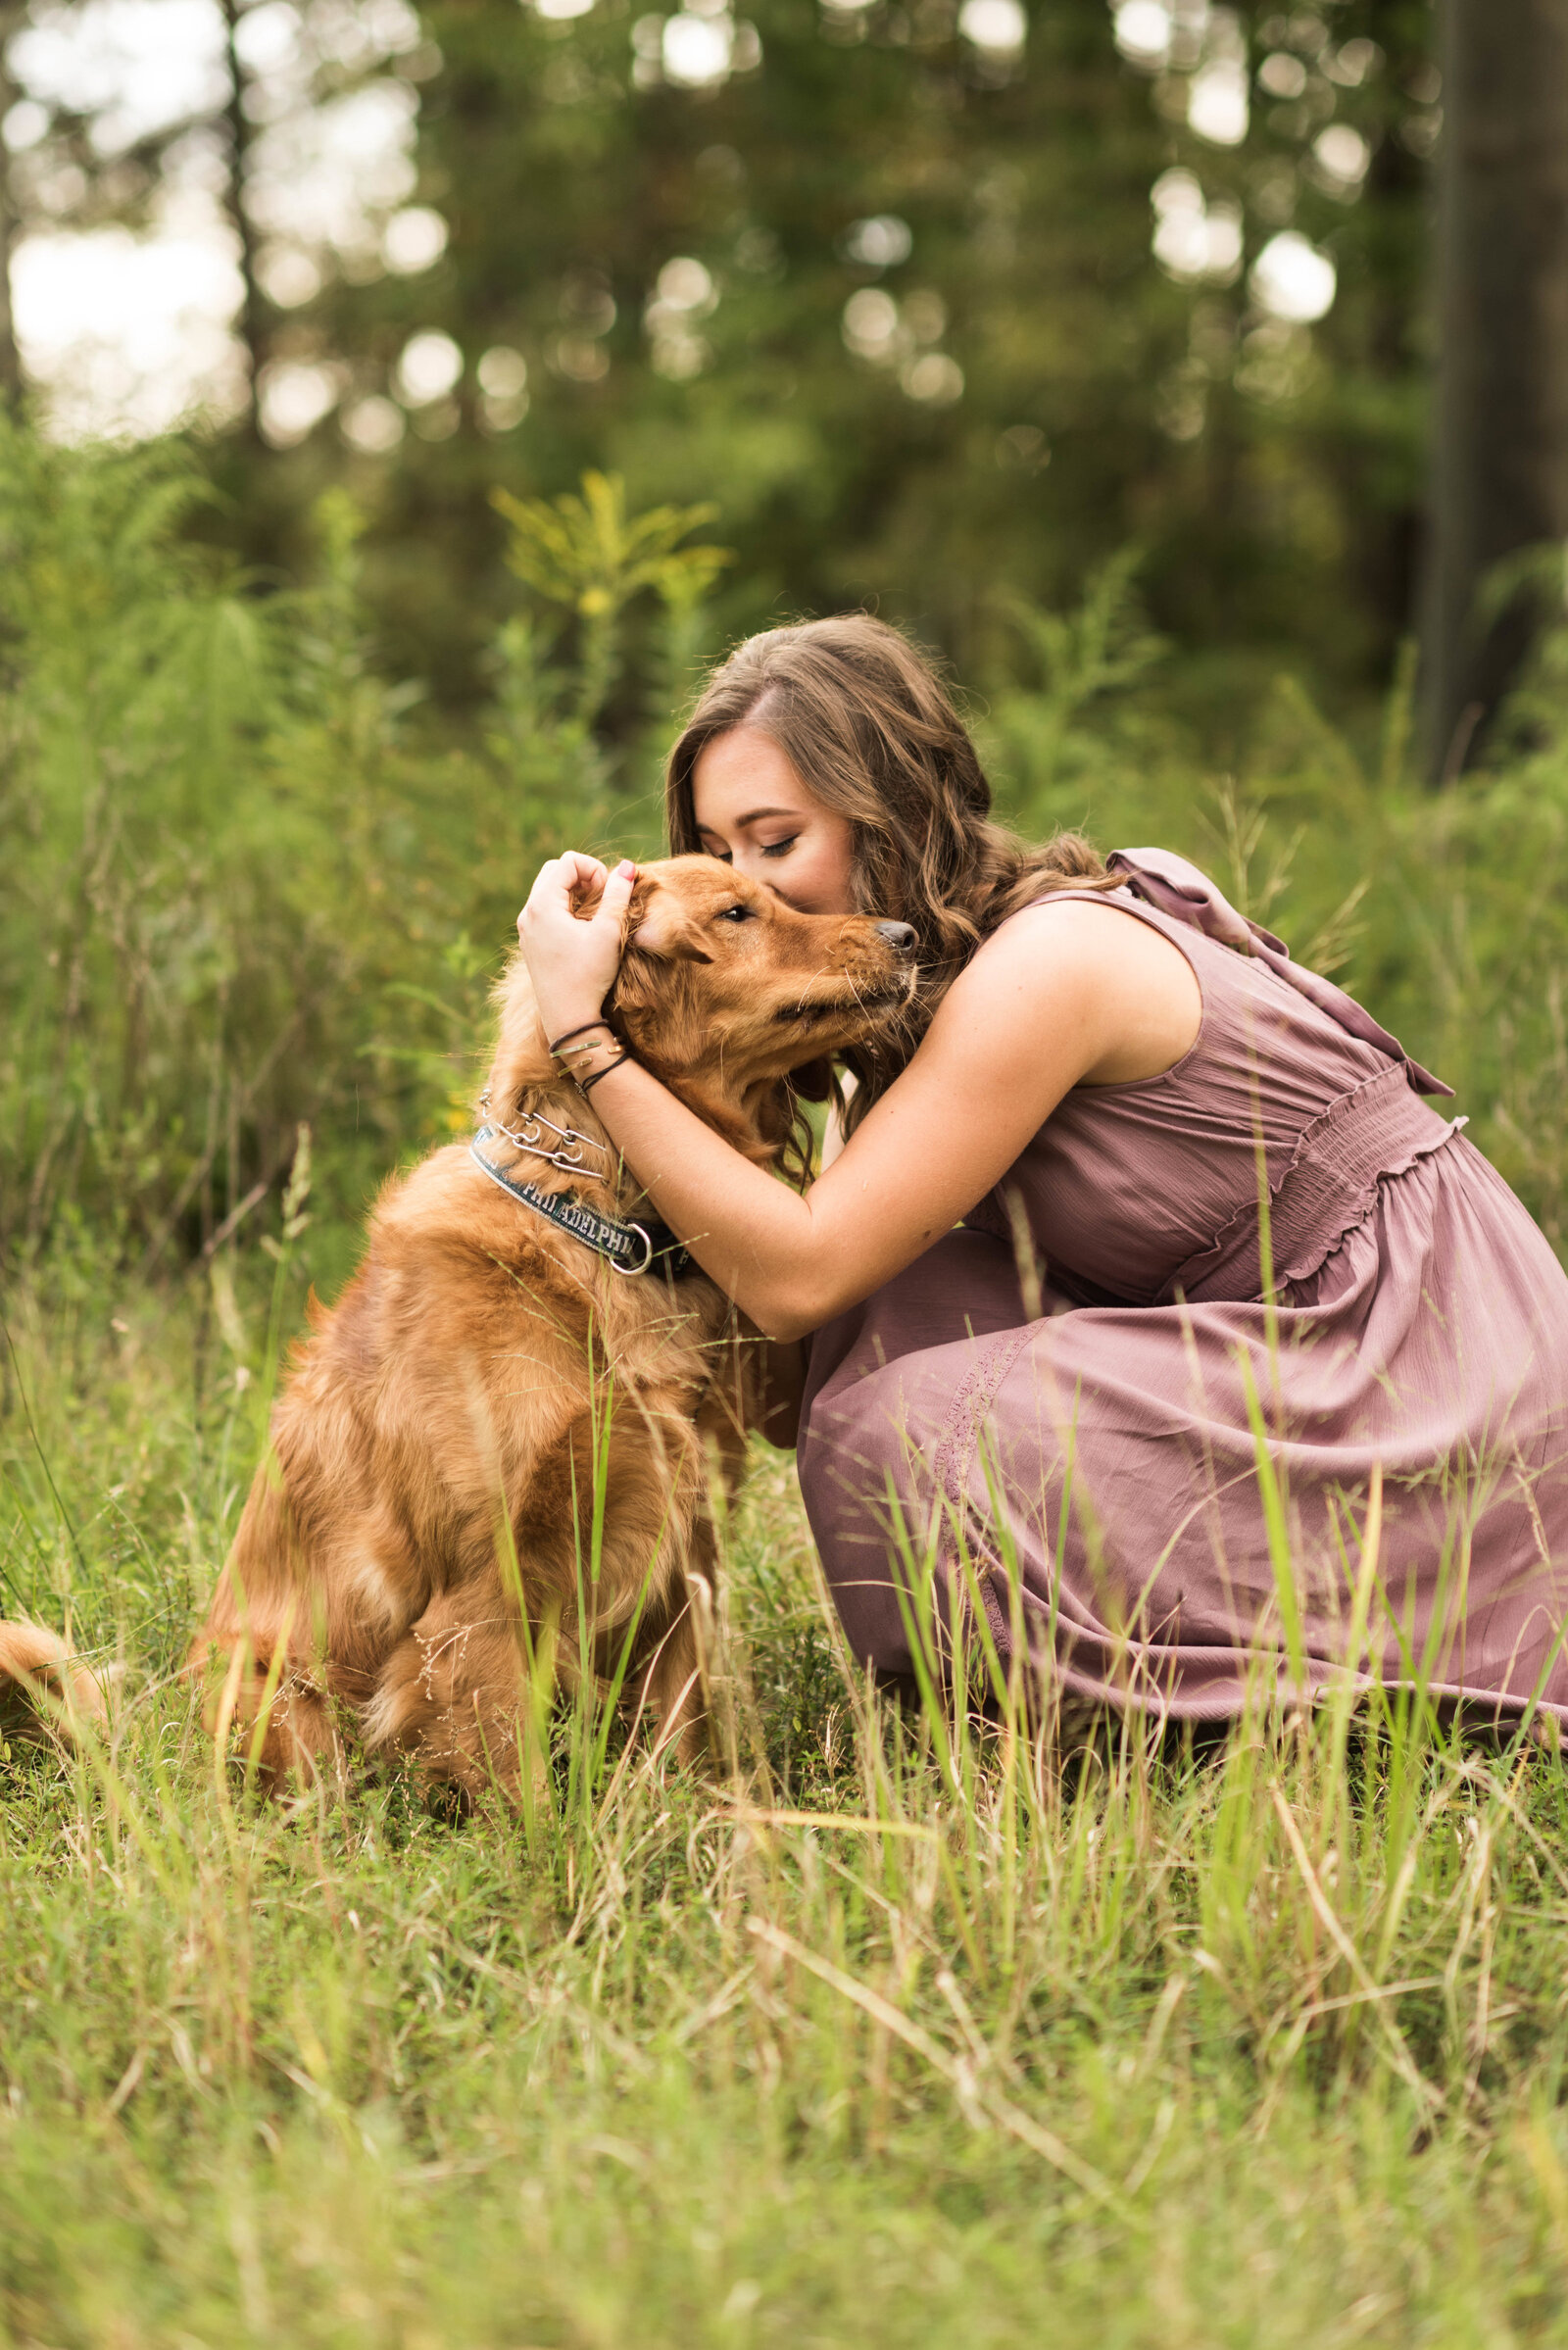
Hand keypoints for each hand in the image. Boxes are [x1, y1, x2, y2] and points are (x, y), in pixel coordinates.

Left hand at [516, 853, 637, 1041]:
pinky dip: (565, 908)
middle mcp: (528, 912)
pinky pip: (545, 909)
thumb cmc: (589, 975)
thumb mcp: (608, 931)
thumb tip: (627, 866)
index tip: (608, 895)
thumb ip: (617, 894)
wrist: (568, 1018)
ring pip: (549, 889)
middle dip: (583, 877)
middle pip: (555, 870)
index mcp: (542, 904)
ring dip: (574, 892)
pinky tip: (583, 930)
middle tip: (602, 900)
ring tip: (595, 915)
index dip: (595, 870)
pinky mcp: (531, 942)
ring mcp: (526, 928)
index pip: (568, 861)